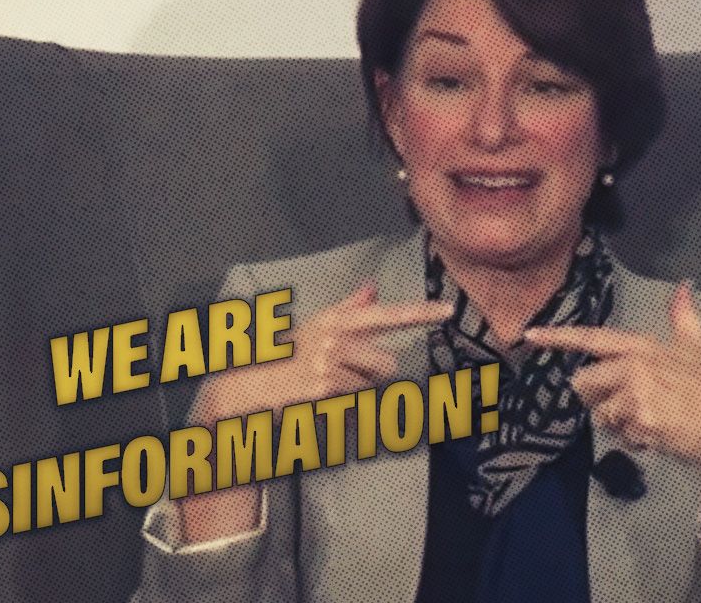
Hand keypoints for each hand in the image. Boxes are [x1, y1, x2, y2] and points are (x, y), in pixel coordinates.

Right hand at [191, 281, 454, 425]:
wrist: (252, 388)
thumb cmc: (288, 357)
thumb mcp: (316, 327)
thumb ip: (348, 309)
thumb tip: (372, 287)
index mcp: (335, 319)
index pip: (386, 313)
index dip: (419, 312)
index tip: (448, 309)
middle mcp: (333, 337)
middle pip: (387, 363)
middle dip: (373, 376)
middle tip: (343, 376)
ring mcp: (328, 364)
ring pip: (373, 387)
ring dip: (358, 395)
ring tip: (329, 390)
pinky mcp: (324, 390)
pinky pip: (356, 406)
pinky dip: (347, 412)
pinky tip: (324, 405)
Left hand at [526, 282, 700, 586]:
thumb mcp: (700, 346)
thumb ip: (684, 316)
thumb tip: (684, 285)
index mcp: (642, 346)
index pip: (592, 337)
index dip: (558, 337)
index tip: (529, 335)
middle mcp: (634, 366)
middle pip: (583, 383)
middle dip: (596, 399)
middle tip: (624, 408)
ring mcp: (636, 393)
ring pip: (600, 414)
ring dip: (619, 424)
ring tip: (650, 421)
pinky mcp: (640, 421)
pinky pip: (620, 436)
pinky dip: (636, 441)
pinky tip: (659, 436)